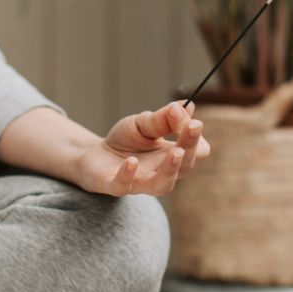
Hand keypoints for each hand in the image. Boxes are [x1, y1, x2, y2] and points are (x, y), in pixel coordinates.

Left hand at [76, 101, 210, 196]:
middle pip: (186, 167)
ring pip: (162, 185)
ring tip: (176, 152)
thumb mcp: (143, 124)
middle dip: (191, 146)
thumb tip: (186, 105)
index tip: (183, 112)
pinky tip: (132, 161)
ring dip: (171, 170)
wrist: (95, 154)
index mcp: (172, 156)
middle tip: (191, 127)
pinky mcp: (115, 185)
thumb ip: (162, 118)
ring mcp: (139, 182)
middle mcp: (161, 173)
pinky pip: (123, 187)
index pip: (197, 151)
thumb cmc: (125, 141)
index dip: (194, 134)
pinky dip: (128, 175)